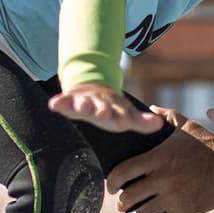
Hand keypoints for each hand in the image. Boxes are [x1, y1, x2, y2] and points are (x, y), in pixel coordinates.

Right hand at [48, 83, 164, 132]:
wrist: (93, 88)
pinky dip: (60, 102)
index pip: (120, 115)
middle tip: (103, 113)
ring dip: (82, 104)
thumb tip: (159, 124)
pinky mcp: (70, 101)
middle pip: (101, 108)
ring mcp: (84, 101)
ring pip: (83, 102)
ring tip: (81, 106)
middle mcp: (100, 104)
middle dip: (102, 110)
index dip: (122, 118)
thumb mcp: (127, 114)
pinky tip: (54, 104)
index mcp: (115, 109)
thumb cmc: (112, 108)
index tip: (124, 122)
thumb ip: (141, 121)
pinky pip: (63, 101)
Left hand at [106, 113, 213, 212]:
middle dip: (120, 203)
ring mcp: (171, 198)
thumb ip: (166, 116)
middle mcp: (160, 180)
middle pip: (129, 196)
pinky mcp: (184, 212)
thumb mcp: (186, 126)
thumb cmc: (207, 144)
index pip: (122, 172)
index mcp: (156, 159)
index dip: (111, 182)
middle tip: (120, 205)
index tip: (110, 187)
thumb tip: (151, 109)